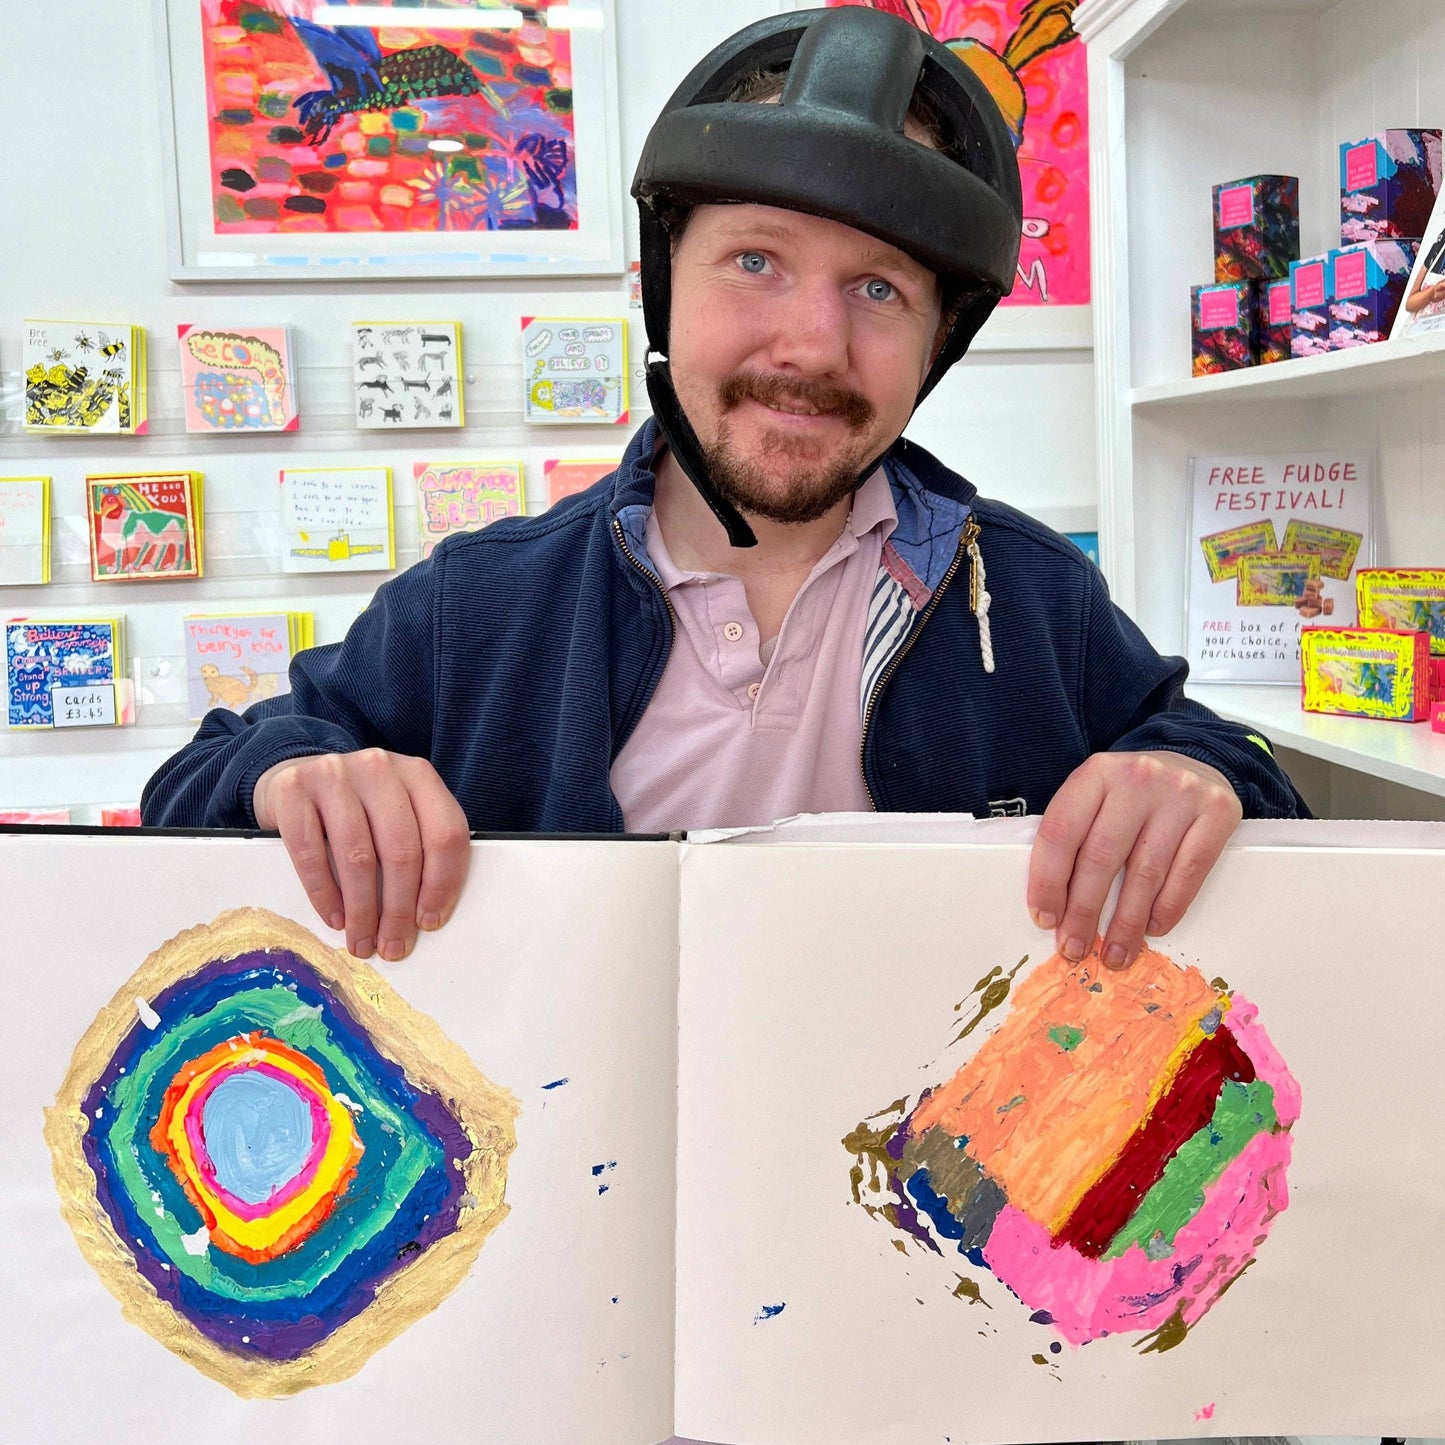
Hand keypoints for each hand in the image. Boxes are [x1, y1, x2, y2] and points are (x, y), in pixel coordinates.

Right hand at [253, 749, 470, 962]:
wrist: (297, 776)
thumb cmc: (357, 807)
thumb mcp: (396, 813)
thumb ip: (418, 846)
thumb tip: (426, 916)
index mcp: (418, 774)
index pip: (446, 833)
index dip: (442, 884)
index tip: (430, 922)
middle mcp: (380, 768)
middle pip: (402, 850)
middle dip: (399, 909)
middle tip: (393, 945)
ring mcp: (334, 774)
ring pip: (358, 856)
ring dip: (362, 910)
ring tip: (362, 941)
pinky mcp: (293, 788)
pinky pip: (311, 852)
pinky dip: (324, 893)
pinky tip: (334, 918)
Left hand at [1026, 750, 1241, 969]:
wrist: (1195, 760)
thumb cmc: (1132, 793)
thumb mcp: (1097, 796)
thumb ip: (1075, 835)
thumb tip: (1055, 906)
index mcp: (1096, 772)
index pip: (1061, 832)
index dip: (1047, 881)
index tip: (1044, 919)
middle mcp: (1137, 777)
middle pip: (1101, 856)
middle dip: (1083, 912)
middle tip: (1074, 949)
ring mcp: (1181, 794)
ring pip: (1145, 872)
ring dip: (1126, 922)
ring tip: (1114, 954)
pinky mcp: (1218, 812)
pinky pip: (1189, 872)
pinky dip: (1168, 907)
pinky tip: (1153, 928)